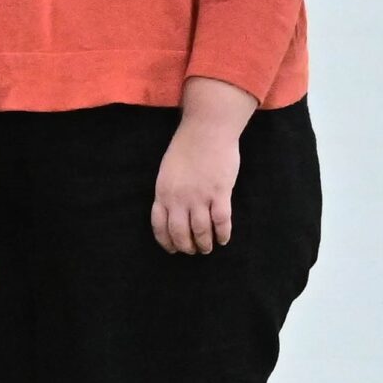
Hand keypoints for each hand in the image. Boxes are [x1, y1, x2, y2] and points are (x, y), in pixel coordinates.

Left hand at [153, 116, 241, 254]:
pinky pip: (221, 221)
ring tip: (207, 249)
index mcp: (162, 192)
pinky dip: (222, 234)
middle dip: (186, 246)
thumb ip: (170, 191)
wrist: (205, 131)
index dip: (166, 241)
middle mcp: (178, 198)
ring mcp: (199, 196)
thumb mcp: (168, 171)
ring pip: (200, 231)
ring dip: (204, 244)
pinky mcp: (220, 193)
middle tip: (193, 251)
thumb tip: (174, 210)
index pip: (159, 225)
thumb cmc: (186, 148)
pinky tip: (223, 239)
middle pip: (180, 232)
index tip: (172, 249)